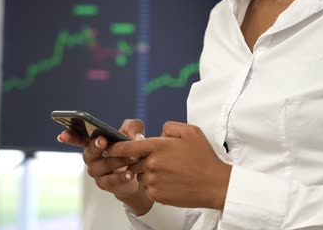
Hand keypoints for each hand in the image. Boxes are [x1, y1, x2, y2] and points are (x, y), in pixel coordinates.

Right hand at [57, 119, 153, 215]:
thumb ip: (134, 128)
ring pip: (103, 166)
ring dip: (117, 161)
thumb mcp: (134, 132)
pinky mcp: (105, 184)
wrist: (139, 171)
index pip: (78, 138)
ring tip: (132, 157)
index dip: (69, 137)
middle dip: (95, 146)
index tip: (62, 135)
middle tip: (103, 140)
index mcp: (93, 142)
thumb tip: (137, 138)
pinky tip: (130, 173)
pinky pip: (111, 181)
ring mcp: (96, 172)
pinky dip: (122, 177)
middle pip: (89, 152)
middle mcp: (91, 158)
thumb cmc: (131, 148)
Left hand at [106, 121, 231, 209]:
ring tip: (170, 173)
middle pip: (134, 162)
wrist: (214, 185)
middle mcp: (152, 164)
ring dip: (149, 173)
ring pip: (141, 175)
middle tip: (163, 162)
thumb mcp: (191, 132)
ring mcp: (153, 181)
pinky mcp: (156, 195)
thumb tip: (159, 132)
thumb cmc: (204, 158)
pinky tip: (172, 182)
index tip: (108, 147)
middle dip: (142, 160)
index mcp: (158, 146)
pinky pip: (148, 188)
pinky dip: (156, 185)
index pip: (128, 146)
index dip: (115, 146)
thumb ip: (170, 127)